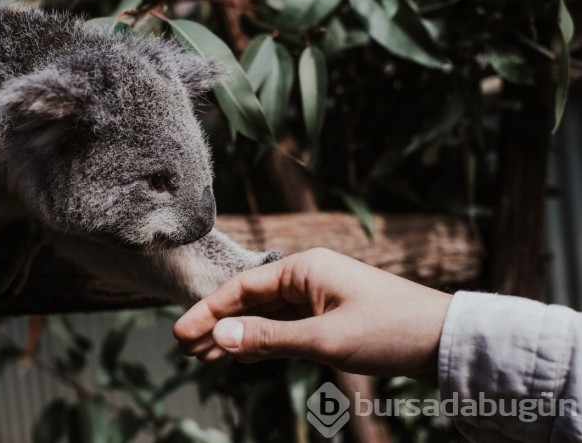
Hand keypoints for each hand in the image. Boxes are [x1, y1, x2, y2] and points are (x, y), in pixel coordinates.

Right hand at [173, 248, 452, 381]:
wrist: (444, 339)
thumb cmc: (389, 330)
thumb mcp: (324, 338)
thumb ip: (269, 337)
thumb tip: (219, 336)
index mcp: (305, 268)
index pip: (242, 288)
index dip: (208, 311)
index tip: (180, 334)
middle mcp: (307, 277)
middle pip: (250, 300)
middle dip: (217, 324)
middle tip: (184, 348)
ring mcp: (318, 296)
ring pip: (265, 315)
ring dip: (236, 335)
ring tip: (203, 356)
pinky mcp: (329, 316)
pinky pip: (285, 326)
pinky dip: (261, 341)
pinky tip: (242, 355)